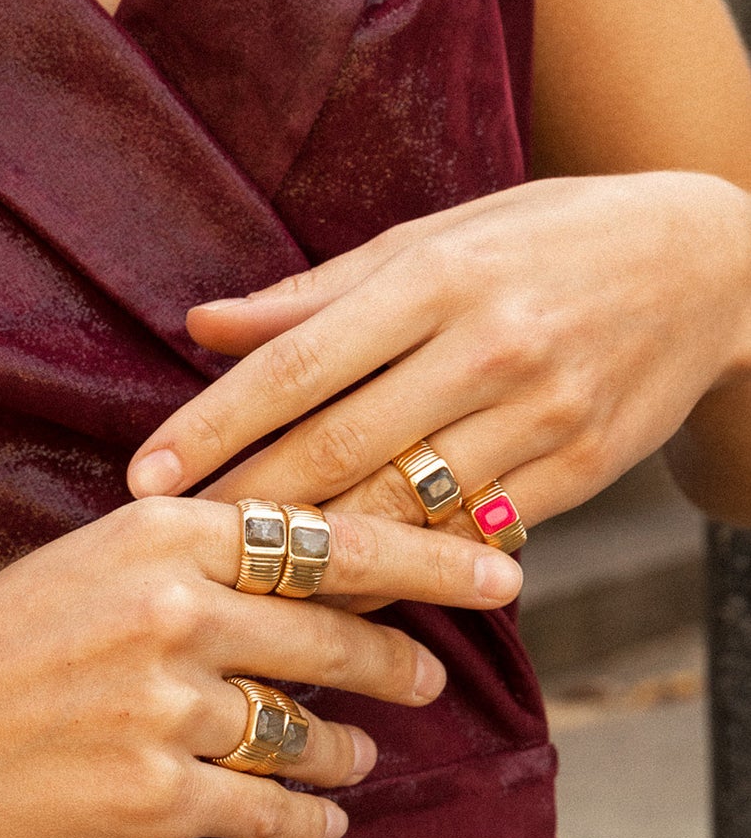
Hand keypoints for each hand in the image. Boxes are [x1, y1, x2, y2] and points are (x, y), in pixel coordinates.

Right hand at [0, 497, 522, 837]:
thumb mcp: (78, 566)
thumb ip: (187, 558)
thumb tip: (296, 576)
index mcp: (158, 530)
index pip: (330, 537)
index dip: (431, 558)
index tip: (503, 573)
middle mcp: (174, 609)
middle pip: (336, 636)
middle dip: (401, 662)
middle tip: (429, 677)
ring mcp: (166, 708)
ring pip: (310, 734)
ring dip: (345, 754)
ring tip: (356, 761)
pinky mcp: (152, 799)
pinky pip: (270, 812)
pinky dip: (306, 821)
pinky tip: (316, 822)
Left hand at [124, 173, 750, 535]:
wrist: (714, 266)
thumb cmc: (547, 242)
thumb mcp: (436, 239)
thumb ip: (315, 293)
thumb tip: (201, 325)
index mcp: (436, 276)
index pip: (299, 360)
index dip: (213, 423)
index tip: (144, 474)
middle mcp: (487, 345)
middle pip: (337, 445)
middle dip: (243, 504)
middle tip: (165, 549)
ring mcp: (540, 414)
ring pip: (401, 507)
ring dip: (309, 555)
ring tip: (234, 584)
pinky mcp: (580, 471)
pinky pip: (468, 540)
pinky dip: (399, 574)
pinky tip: (337, 598)